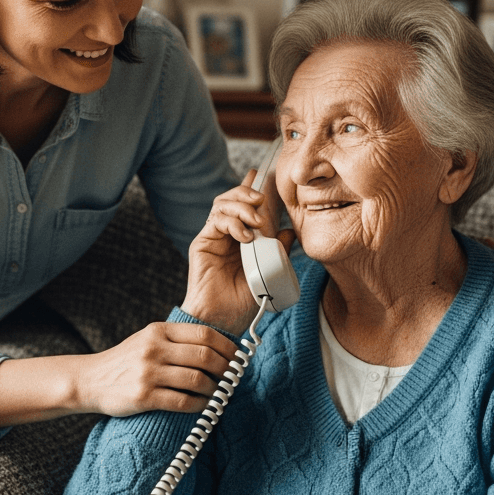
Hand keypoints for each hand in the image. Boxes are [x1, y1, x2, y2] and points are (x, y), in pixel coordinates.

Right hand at [74, 322, 239, 416]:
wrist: (90, 380)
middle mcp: (154, 349)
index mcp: (159, 331)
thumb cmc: (125, 361)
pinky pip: (183, 401)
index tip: (237, 358)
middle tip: (232, 378)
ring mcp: (148, 373)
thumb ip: (176, 339)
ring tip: (218, 393)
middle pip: (205, 356)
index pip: (204, 334)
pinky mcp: (144, 397)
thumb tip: (217, 348)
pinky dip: (200, 405)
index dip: (227, 347)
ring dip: (215, 389)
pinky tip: (203, 406)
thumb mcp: (147, 339)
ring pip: (197, 380)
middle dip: (225, 369)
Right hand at [182, 170, 296, 335]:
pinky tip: (245, 235)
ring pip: (222, 204)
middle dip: (248, 193)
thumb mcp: (269, 273)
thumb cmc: (244, 302)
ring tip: (256, 220)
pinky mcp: (203, 243)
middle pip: (233, 198)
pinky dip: (232, 222)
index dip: (252, 187)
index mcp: (242, 238)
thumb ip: (277, 251)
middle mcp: (226, 234)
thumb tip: (290, 232)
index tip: (263, 173)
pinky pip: (215, 220)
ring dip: (241, 206)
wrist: (222, 321)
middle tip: (263, 199)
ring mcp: (213, 237)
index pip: (246, 206)